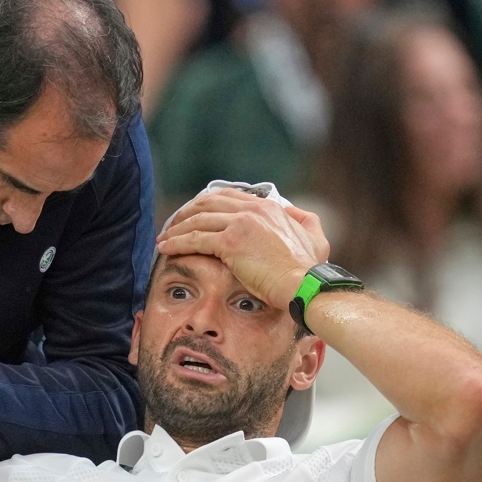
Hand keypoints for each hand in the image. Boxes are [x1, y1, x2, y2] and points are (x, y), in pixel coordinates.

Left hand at [155, 188, 329, 308]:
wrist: (305, 285)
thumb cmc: (309, 270)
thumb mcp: (315, 237)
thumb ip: (304, 220)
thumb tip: (293, 211)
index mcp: (269, 207)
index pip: (228, 197)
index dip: (206, 205)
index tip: (194, 216)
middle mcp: (253, 209)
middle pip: (208, 203)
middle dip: (186, 213)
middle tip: (173, 226)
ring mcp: (241, 223)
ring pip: (197, 220)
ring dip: (177, 229)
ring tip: (165, 238)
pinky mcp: (231, 242)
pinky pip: (195, 239)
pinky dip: (176, 242)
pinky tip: (165, 248)